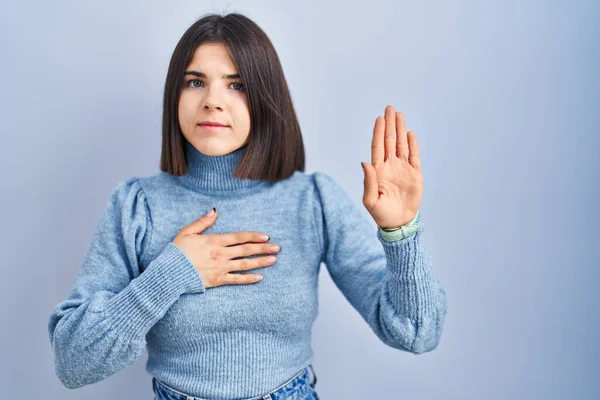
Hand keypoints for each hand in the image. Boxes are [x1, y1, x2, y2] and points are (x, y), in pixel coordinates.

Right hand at [172, 208, 280, 287]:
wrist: (169, 272)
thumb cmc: (177, 251)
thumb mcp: (187, 231)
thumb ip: (202, 221)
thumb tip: (215, 210)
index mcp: (215, 240)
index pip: (239, 237)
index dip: (254, 236)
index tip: (266, 236)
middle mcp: (221, 254)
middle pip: (246, 250)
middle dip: (263, 248)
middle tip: (278, 247)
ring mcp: (221, 268)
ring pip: (245, 264)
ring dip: (261, 262)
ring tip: (274, 260)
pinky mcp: (218, 280)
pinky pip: (237, 279)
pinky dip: (249, 279)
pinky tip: (260, 277)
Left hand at [361, 105, 423, 228]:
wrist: (398, 223)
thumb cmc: (381, 213)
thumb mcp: (370, 199)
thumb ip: (369, 181)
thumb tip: (365, 162)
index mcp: (378, 170)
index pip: (378, 146)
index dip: (378, 132)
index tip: (379, 119)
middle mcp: (390, 166)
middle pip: (389, 141)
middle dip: (390, 124)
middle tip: (390, 108)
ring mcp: (403, 169)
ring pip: (402, 145)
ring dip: (400, 130)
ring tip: (399, 115)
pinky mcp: (415, 175)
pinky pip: (414, 156)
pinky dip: (413, 145)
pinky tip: (410, 134)